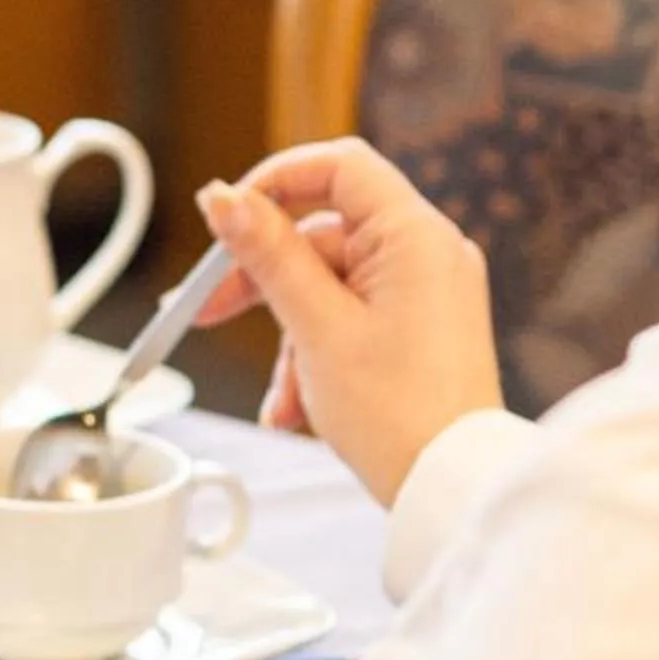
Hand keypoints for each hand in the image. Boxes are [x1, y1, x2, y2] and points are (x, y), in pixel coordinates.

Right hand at [195, 139, 503, 504]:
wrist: (455, 492)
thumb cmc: (400, 415)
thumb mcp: (316, 327)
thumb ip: (267, 254)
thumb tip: (223, 197)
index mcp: (415, 236)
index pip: (339, 167)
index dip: (275, 181)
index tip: (227, 218)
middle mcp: (429, 253)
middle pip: (322, 234)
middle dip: (261, 278)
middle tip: (203, 310)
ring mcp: (428, 292)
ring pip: (329, 286)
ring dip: (289, 336)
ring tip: (277, 398)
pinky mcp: (422, 328)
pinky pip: (353, 317)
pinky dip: (318, 353)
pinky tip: (295, 409)